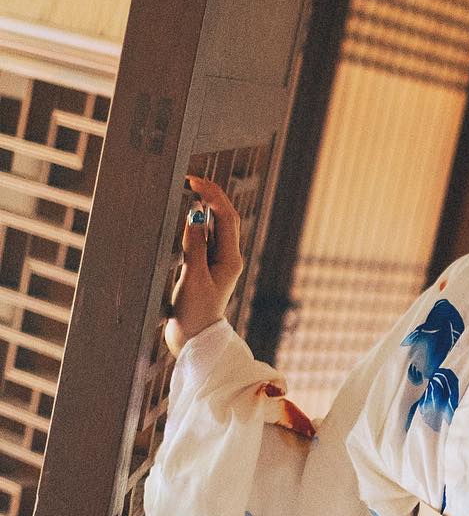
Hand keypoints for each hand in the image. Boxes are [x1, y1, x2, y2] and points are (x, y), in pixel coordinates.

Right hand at [165, 175, 245, 356]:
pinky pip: (207, 237)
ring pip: (217, 226)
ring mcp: (220, 262)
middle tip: (191, 179)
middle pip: (225, 218)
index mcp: (231, 259)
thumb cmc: (194, 311)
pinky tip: (189, 214)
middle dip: (211, 196)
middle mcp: (229, 258)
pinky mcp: (208, 266)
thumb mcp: (193, 277)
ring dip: (206, 207)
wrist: (194, 337)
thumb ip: (195, 246)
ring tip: (190, 189)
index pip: (227, 218)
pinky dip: (199, 223)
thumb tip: (196, 217)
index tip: (195, 181)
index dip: (213, 196)